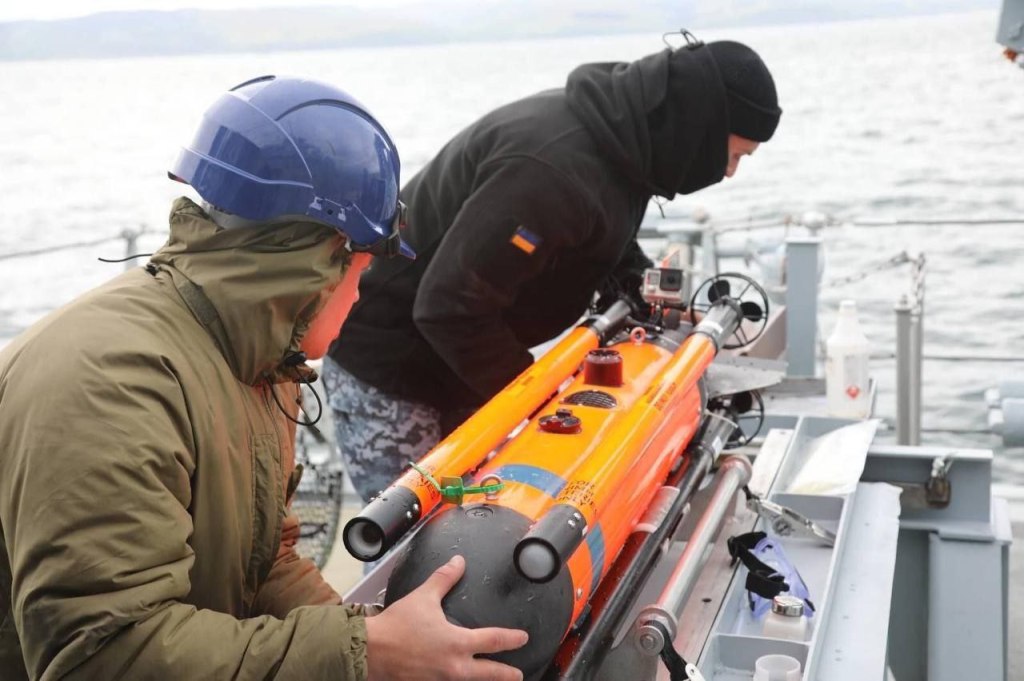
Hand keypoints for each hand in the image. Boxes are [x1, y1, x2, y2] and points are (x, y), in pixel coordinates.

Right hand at [365, 555, 528, 680]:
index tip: (522, 637)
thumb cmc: (396, 626)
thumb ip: (444, 579)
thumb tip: (458, 562)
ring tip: (493, 680)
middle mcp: (454, 666)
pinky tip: (460, 680)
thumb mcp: (423, 598)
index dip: (512, 639)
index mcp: (457, 643)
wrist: (370, 652)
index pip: (494, 640)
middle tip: (519, 675)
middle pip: (490, 674)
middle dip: (506, 675)